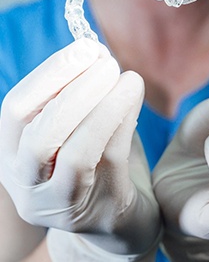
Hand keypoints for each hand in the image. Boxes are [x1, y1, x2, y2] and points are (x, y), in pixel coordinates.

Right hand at [0, 39, 160, 256]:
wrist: (116, 218)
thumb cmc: (97, 164)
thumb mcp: (79, 129)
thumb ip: (82, 98)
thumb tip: (98, 54)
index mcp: (15, 156)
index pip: (16, 111)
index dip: (50, 75)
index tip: (86, 48)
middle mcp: (28, 183)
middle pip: (39, 133)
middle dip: (75, 89)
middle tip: (106, 61)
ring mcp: (61, 202)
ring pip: (75, 151)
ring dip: (103, 105)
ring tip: (128, 76)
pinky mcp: (98, 209)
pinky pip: (110, 160)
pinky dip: (123, 121)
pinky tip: (135, 96)